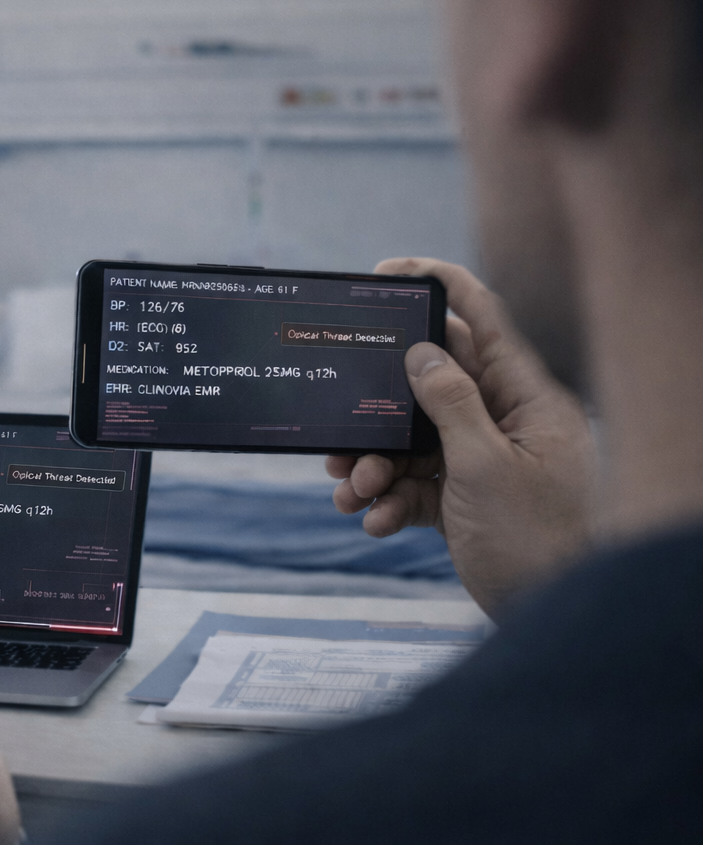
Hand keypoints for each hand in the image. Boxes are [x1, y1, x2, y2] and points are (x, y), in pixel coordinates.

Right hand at [327, 258, 594, 617]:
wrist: (549, 616)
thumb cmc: (535, 540)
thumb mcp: (485, 467)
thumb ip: (451, 403)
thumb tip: (422, 351)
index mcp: (528, 400)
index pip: (484, 321)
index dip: (438, 287)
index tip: (386, 272)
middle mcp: (506, 422)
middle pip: (431, 386)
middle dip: (379, 408)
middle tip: (340, 423)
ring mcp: (484, 461)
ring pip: (413, 440)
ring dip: (375, 463)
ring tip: (353, 488)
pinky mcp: (465, 499)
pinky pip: (415, 484)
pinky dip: (390, 500)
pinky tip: (375, 522)